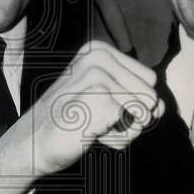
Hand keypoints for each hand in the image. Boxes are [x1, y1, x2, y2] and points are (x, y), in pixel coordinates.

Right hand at [0, 41, 162, 189]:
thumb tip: (161, 106)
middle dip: (131, 117)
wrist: (32, 143)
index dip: (132, 102)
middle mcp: (99, 57)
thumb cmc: (71, 121)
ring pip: (145, 112)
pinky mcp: (99, 99)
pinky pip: (133, 127)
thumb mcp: (106, 99)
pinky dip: (117, 140)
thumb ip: (138, 97)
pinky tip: (91, 135)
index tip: (100, 107)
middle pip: (150, 95)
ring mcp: (98, 76)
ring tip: (93, 125)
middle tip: (96, 119)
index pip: (149, 80)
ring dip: (124, 130)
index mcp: (99, 50)